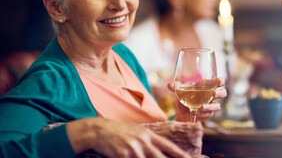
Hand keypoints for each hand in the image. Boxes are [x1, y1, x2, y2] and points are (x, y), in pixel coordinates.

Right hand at [67, 117, 190, 157]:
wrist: (99, 130)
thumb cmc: (119, 132)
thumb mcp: (136, 133)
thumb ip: (148, 141)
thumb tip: (159, 150)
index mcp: (148, 134)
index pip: (167, 146)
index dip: (179, 153)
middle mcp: (143, 141)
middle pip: (160, 157)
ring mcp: (133, 148)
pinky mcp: (123, 155)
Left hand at [168, 77, 226, 121]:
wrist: (181, 113)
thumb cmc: (184, 98)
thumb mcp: (179, 92)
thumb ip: (175, 88)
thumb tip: (169, 84)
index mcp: (206, 87)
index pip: (217, 82)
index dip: (220, 81)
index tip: (220, 81)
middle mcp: (210, 96)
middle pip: (223, 93)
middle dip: (220, 93)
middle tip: (213, 93)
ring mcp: (210, 105)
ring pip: (217, 106)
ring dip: (210, 106)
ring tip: (201, 106)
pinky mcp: (207, 114)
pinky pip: (208, 114)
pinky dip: (202, 113)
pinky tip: (195, 113)